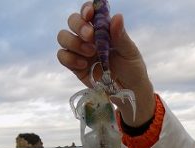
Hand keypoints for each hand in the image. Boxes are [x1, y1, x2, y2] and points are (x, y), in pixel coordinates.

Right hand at [57, 2, 154, 126]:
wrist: (129, 91)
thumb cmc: (132, 68)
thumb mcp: (130, 52)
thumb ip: (121, 36)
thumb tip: (117, 17)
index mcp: (102, 28)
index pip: (89, 12)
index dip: (86, 9)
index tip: (89, 14)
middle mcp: (88, 37)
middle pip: (72, 22)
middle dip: (79, 26)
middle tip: (90, 36)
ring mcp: (80, 51)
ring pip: (63, 37)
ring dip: (74, 43)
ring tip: (91, 53)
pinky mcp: (75, 66)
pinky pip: (63, 56)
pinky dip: (70, 58)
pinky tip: (84, 64)